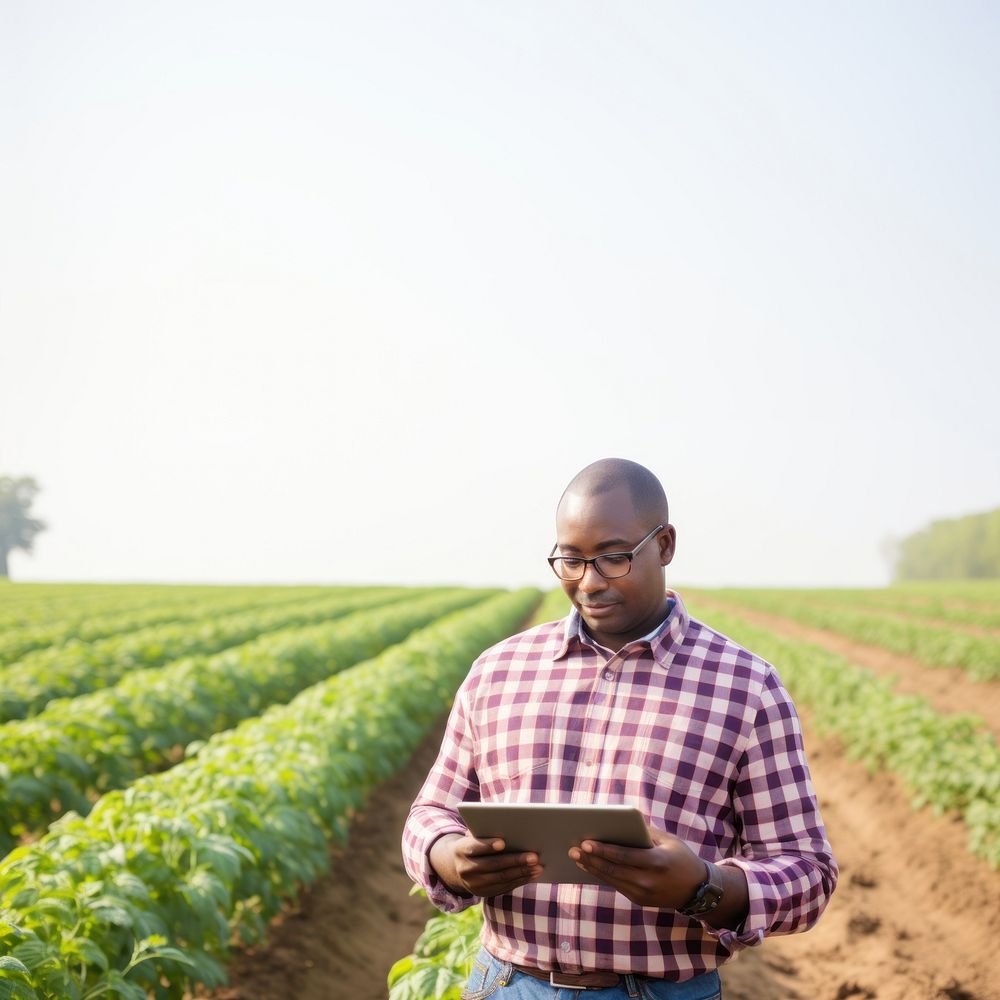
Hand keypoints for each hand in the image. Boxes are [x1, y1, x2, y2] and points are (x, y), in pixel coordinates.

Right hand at [430, 833, 542, 897]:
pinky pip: (505, 887)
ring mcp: (475, 884)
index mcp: (461, 850)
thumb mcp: (473, 835)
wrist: (456, 867)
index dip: (488, 845)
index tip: (503, 842)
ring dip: (522, 873)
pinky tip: (533, 874)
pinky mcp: (484, 893)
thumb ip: (485, 832)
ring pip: (502, 878)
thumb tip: (509, 830)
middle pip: (493, 865)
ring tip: (538, 866)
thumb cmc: (472, 844)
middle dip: (515, 861)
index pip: (475, 847)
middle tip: (534, 856)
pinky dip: (520, 880)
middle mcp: (466, 869)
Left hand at [567, 824, 705, 907]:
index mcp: (656, 862)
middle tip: (572, 849)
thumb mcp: (668, 840)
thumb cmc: (681, 857)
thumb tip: (621, 821)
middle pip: (613, 870)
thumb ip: (645, 832)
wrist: (697, 890)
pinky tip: (590, 866)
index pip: (624, 856)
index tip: (586, 842)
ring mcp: (643, 893)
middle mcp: (648, 880)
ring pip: (611, 880)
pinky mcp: (639, 900)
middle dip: (590, 860)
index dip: (603, 850)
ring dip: (592, 868)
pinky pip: (617, 885)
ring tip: (576, 857)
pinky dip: (602, 876)